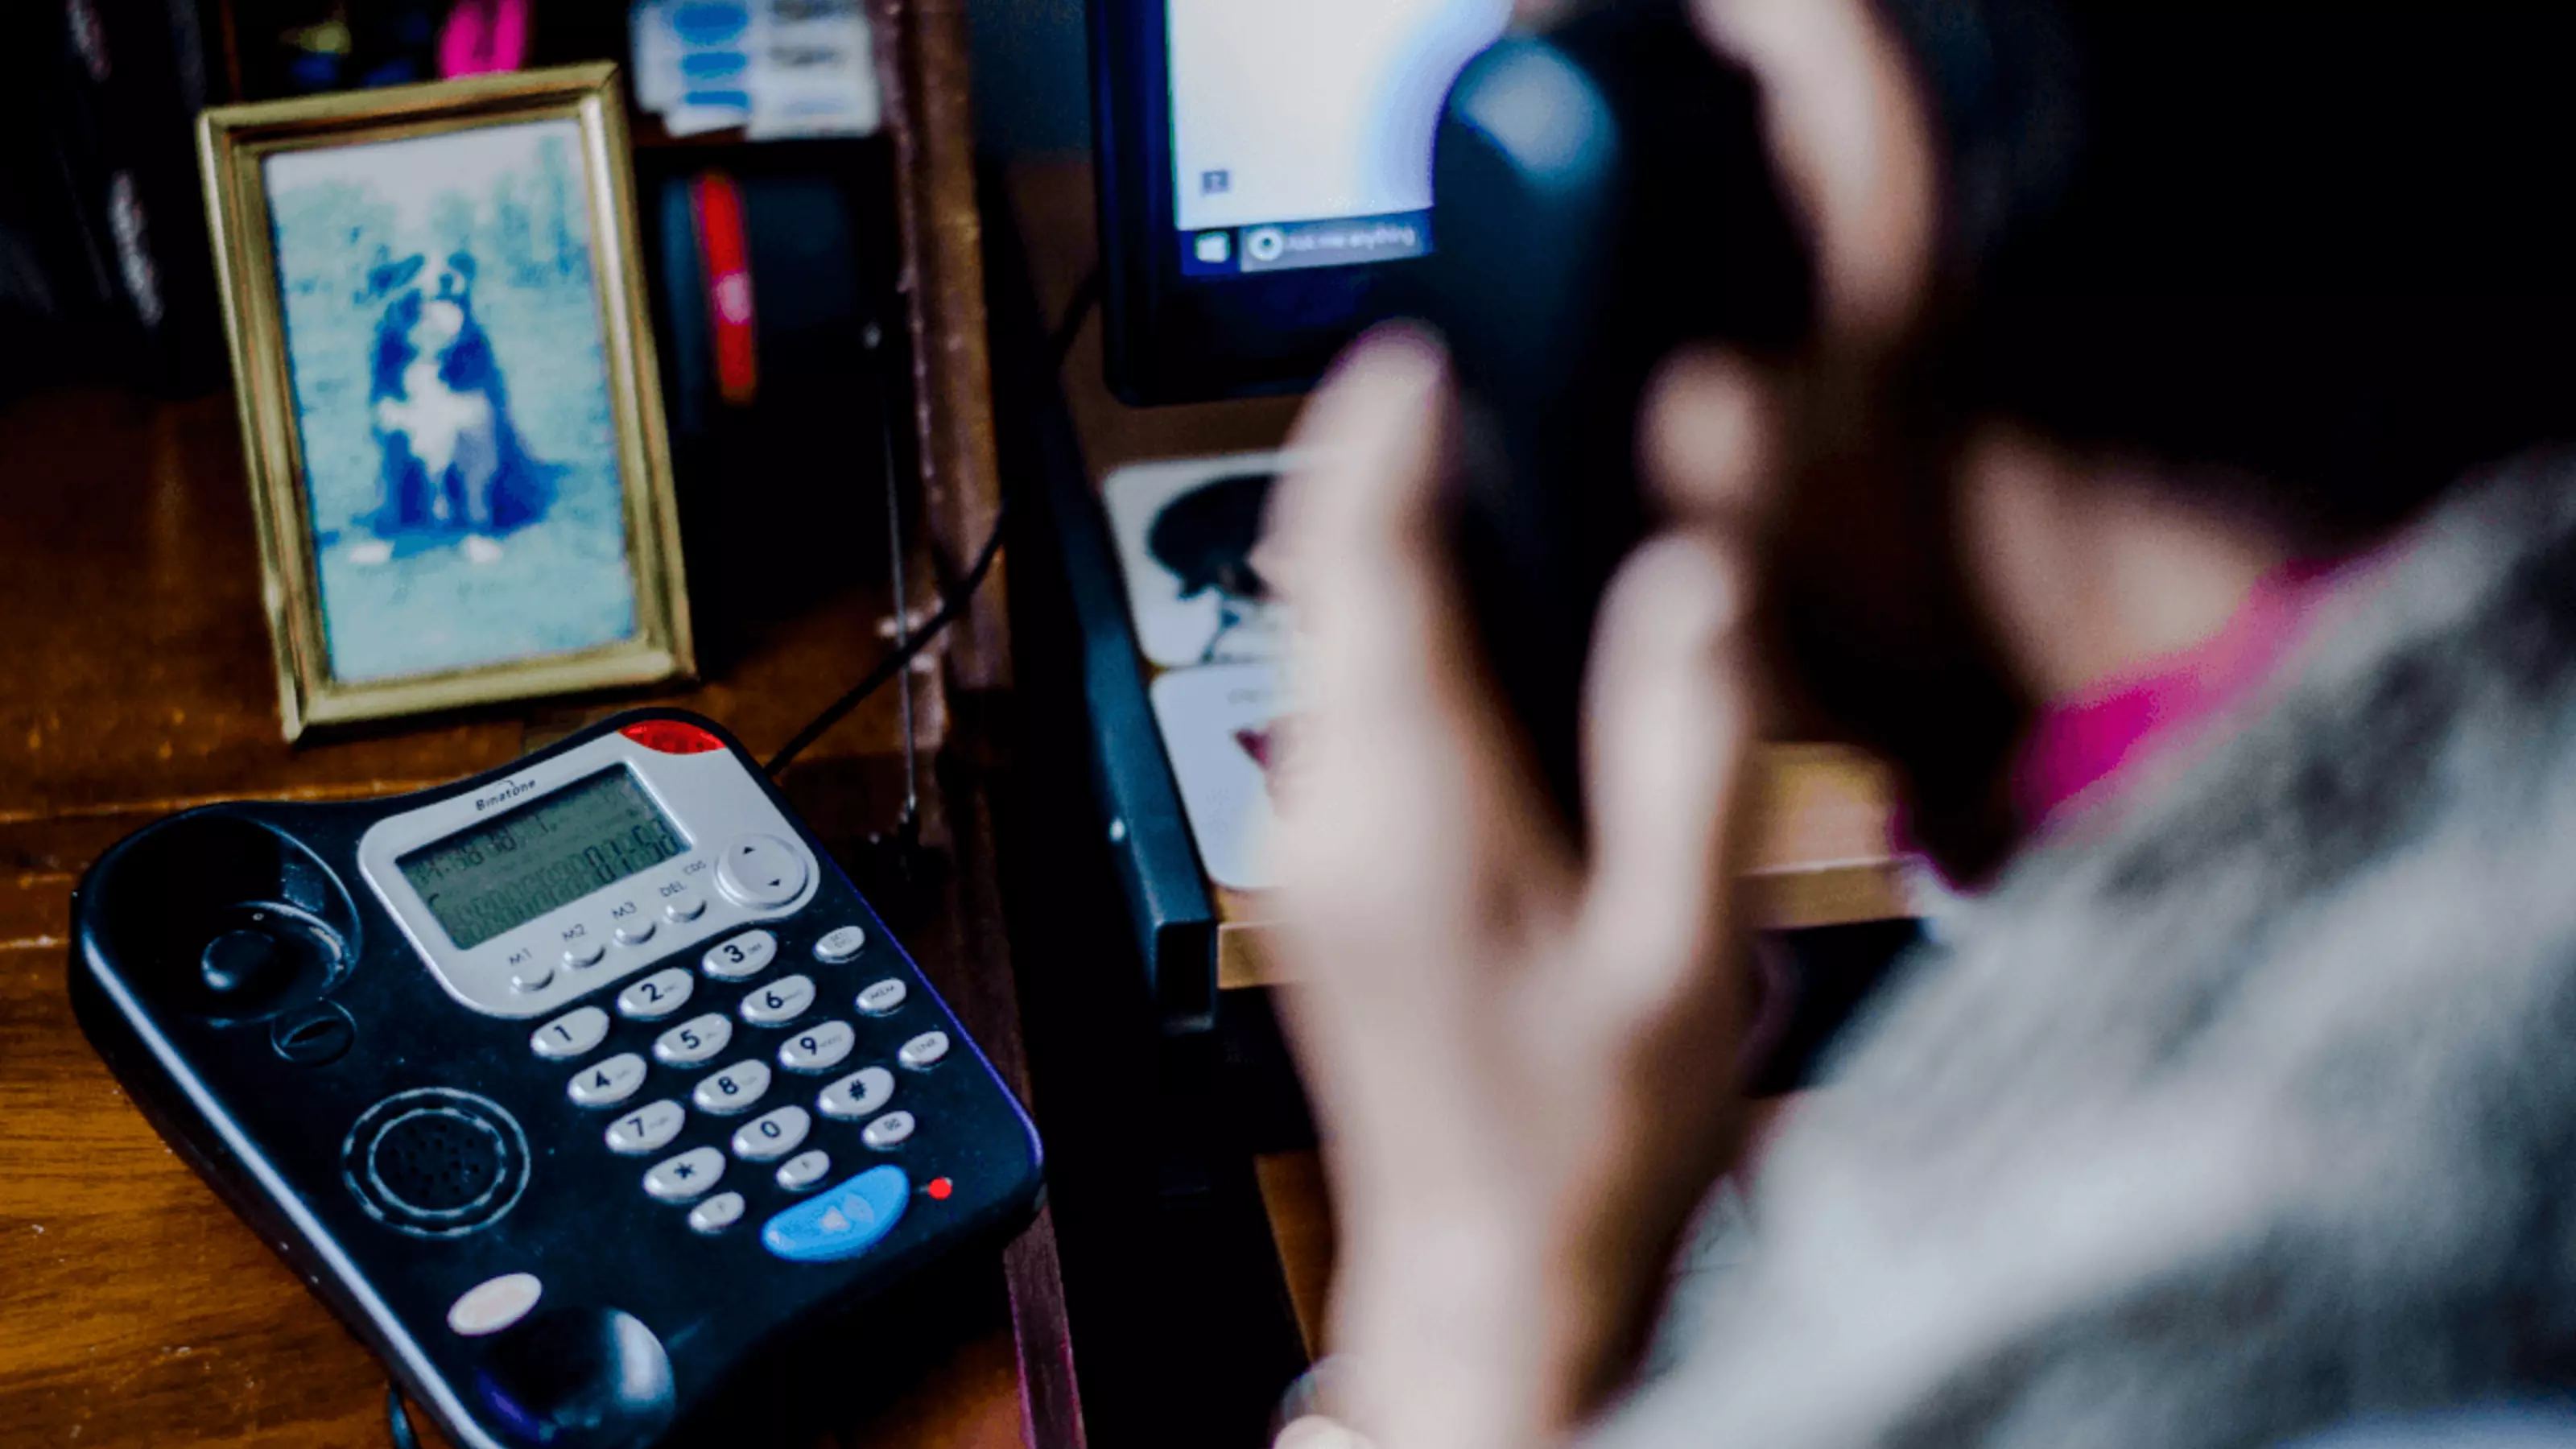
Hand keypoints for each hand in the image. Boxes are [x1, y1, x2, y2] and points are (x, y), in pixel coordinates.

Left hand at [1266, 329, 1780, 1448]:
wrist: (1482, 1277)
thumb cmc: (1586, 1144)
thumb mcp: (1680, 956)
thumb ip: (1689, 754)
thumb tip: (1691, 583)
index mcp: (1409, 815)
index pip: (1355, 572)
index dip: (1371, 442)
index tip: (1413, 355)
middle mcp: (1326, 817)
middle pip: (1315, 587)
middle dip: (1370, 467)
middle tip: (1452, 382)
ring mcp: (1304, 848)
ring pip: (1312, 642)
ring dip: (1373, 543)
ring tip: (1464, 464)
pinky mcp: (1316, 876)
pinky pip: (1327, 704)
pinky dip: (1379, 625)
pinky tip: (1460, 614)